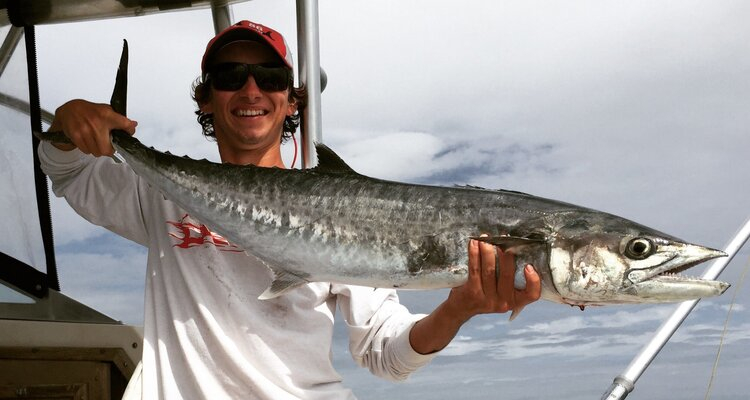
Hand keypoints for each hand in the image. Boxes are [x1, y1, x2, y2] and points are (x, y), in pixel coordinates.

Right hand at [48, 99, 136, 155]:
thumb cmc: (90, 111)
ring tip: (96, 141)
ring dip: (98, 150)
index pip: (124, 124)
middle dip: (109, 150)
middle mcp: (96, 123)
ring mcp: (85, 130)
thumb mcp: (106, 110)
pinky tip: (88, 140)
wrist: (70, 110)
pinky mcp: (76, 136)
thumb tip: (133, 124)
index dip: (129, 130)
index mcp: (106, 114)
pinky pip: (87, 151)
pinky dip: (88, 149)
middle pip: (107, 150)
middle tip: (108, 146)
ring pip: (97, 152)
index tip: (129, 132)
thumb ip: (120, 118)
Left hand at [409, 237, 541, 353]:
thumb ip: (510, 277)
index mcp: (515, 301)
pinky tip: (474, 243)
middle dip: (506, 255)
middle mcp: (503, 303)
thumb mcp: (502, 292)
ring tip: (486, 238)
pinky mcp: (472, 293)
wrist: (461, 307)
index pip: (531, 295)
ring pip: (490, 270)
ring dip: (488, 251)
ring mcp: (487, 300)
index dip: (533, 281)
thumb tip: (515, 248)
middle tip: (505, 240)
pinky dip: (474, 254)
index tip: (529, 266)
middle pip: (507, 276)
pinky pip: (475, 269)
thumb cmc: (485, 293)